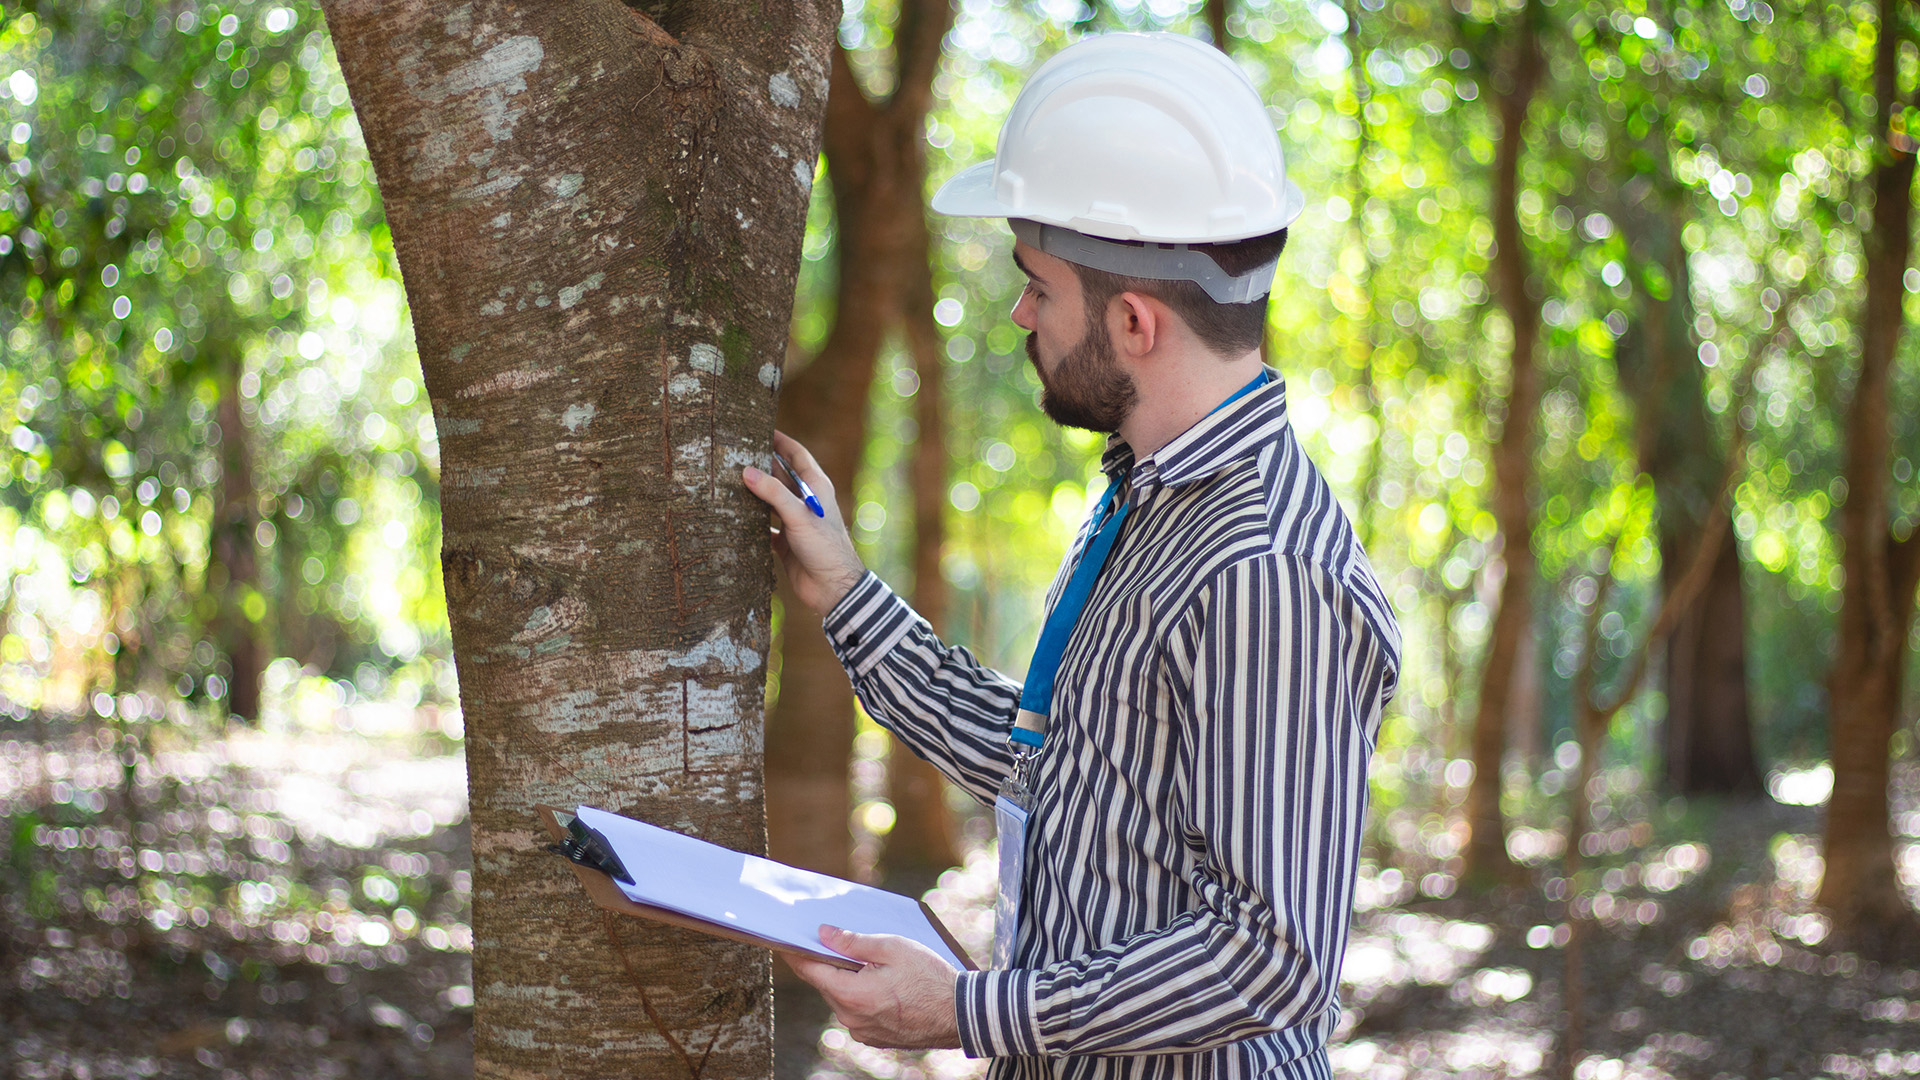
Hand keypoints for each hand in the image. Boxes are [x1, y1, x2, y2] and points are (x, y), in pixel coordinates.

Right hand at [742, 431, 867, 616]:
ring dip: (752, 491)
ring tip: (726, 478)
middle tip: (734, 451)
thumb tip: (746, 471)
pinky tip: (730, 516)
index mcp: (816, 488)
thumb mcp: (799, 516)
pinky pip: (763, 526)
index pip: (797, 454)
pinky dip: (749, 521)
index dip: (780, 440)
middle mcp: (805, 501)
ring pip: (769, 500)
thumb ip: (773, 493)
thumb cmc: (824, 548)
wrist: (833, 588)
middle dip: (760, 463)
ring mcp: (794, 521)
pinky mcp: (785, 541)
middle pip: (780, 475)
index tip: (760, 426)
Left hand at [784, 925, 961, 1050]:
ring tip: (867, 962)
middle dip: (827, 962)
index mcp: (851, 994)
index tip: (783, 939)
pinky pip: (858, 1012)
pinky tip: (880, 984)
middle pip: (826, 983)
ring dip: (847, 980)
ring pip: (843, 998)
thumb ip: (854, 942)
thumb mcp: (892, 948)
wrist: (960, 1014)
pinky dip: (861, 996)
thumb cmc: (930, 977)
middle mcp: (851, 1017)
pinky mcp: (875, 1037)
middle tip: (830, 940)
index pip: (810, 970)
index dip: (795, 952)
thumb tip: (824, 934)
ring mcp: (863, 1031)